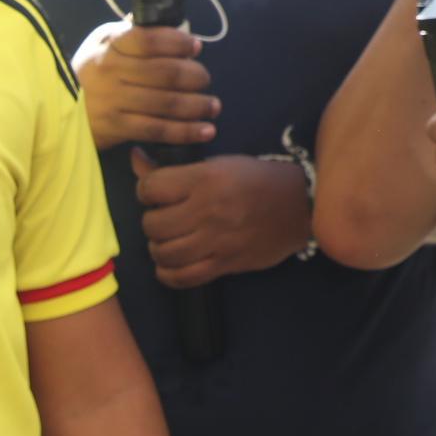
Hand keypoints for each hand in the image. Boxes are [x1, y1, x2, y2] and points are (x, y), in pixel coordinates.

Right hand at [76, 20, 218, 148]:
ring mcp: (113, 101)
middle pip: (165, 72)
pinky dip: (185, 131)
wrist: (55, 108)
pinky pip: (158, 129)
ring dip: (197, 105)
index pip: (148, 39)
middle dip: (195, 76)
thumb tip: (164, 20)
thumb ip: (131, 32)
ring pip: (166, 103)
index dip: (177, 42)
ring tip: (212, 106)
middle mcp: (111, 71)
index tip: (195, 47)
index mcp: (109, 45)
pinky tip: (204, 131)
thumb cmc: (88, 72)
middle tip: (205, 79)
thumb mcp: (101, 43)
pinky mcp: (117, 128)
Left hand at [129, 151, 310, 285]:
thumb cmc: (255, 179)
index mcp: (206, 179)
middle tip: (164, 218)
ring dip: (159, 248)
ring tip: (170, 240)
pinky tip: (172, 264)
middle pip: (153, 224)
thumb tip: (134, 158)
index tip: (156, 193)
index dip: (145, 191)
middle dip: (152, 222)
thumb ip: (173, 169)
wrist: (300, 205)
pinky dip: (168, 274)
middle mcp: (209, 210)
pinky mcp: (226, 264)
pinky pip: (182, 278)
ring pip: (164, 253)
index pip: (150, 188)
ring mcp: (218, 240)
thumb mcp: (217, 165)